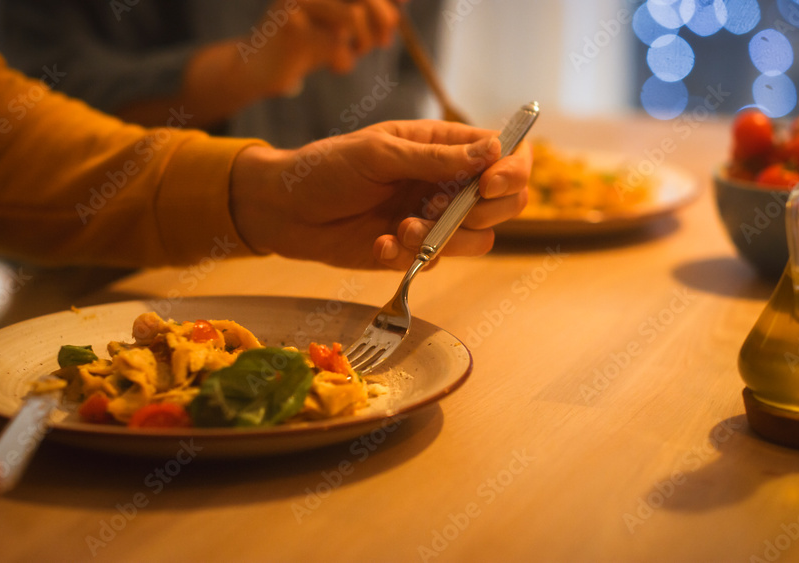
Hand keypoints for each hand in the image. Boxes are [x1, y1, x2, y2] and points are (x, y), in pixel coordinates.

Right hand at [145, 0, 401, 128]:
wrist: (258, 68)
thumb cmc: (305, 44)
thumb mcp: (340, 24)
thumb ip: (367, 11)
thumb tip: (403, 2)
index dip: (386, 0)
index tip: (401, 9)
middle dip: (383, 19)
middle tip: (382, 42)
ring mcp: (298, 3)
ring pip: (353, 16)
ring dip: (364, 42)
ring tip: (356, 53)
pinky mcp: (291, 30)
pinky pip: (337, 45)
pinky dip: (345, 60)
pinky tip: (338, 66)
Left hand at [230, 119, 531, 269]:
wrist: (285, 210)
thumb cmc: (328, 167)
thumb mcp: (380, 153)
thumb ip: (436, 158)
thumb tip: (493, 149)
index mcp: (444, 146)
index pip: (506, 154)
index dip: (513, 170)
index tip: (490, 184)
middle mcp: (448, 182)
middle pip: (505, 202)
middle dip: (482, 212)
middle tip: (440, 210)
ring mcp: (434, 219)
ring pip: (477, 239)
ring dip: (444, 239)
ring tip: (402, 230)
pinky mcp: (414, 251)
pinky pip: (436, 261)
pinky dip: (410, 257)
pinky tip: (379, 244)